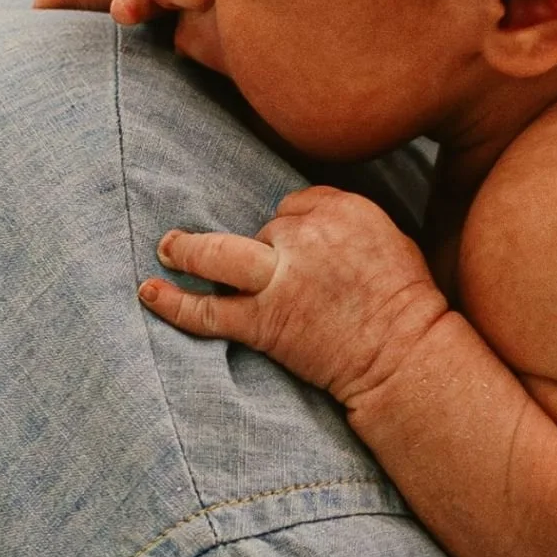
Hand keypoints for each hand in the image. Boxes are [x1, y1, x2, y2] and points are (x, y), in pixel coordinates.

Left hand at [138, 186, 448, 403]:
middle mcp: (307, 234)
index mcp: (343, 207)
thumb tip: (316, 227)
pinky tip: (149, 294)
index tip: (294, 249)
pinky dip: (175, 305)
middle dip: (255, 236)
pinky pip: (209, 311)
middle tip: (227, 241)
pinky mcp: (264, 321)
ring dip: (188, 251)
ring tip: (166, 248)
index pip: (295, 203)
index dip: (292, 228)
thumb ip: (346, 223)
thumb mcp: (389, 236)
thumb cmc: (406, 300)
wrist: (405, 353)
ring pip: (221, 255)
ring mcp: (282, 277)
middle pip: (265, 223)